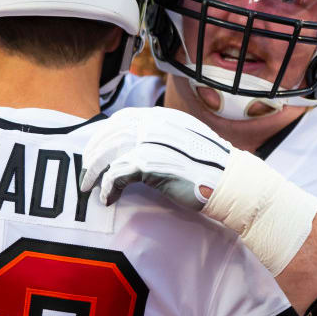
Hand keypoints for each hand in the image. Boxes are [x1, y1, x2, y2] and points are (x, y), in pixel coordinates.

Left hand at [80, 107, 231, 209]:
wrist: (230, 182)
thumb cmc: (211, 168)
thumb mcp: (186, 141)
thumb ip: (164, 137)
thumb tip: (138, 147)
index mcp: (163, 116)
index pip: (122, 118)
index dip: (103, 134)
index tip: (95, 150)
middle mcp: (155, 124)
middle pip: (109, 134)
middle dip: (93, 154)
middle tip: (86, 172)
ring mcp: (152, 142)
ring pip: (108, 154)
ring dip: (94, 172)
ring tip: (89, 188)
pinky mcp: (150, 164)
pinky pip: (117, 175)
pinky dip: (108, 188)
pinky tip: (109, 199)